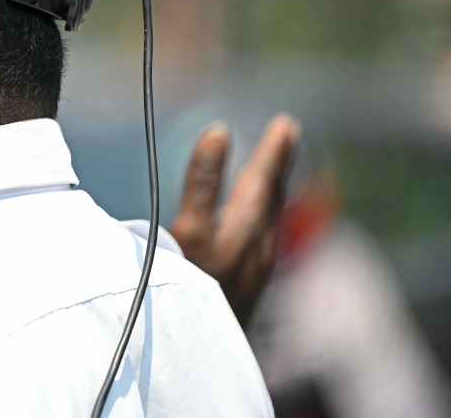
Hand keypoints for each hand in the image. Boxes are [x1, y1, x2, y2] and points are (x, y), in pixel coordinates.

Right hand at [170, 114, 299, 326]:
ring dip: (269, 192)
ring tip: (269, 174)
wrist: (196, 354)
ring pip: (268, 222)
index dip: (273, 151)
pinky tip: (248, 227)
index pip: (265, 180)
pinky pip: (260, 239)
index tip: (286, 124)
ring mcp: (253, 271)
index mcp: (248, 229)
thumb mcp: (190, 231)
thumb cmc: (192, 289)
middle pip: (271, 199)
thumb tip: (219, 130)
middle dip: (275, 167)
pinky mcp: (243, 288)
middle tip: (285, 136)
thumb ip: (204, 182)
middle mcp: (258, 249)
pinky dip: (259, 217)